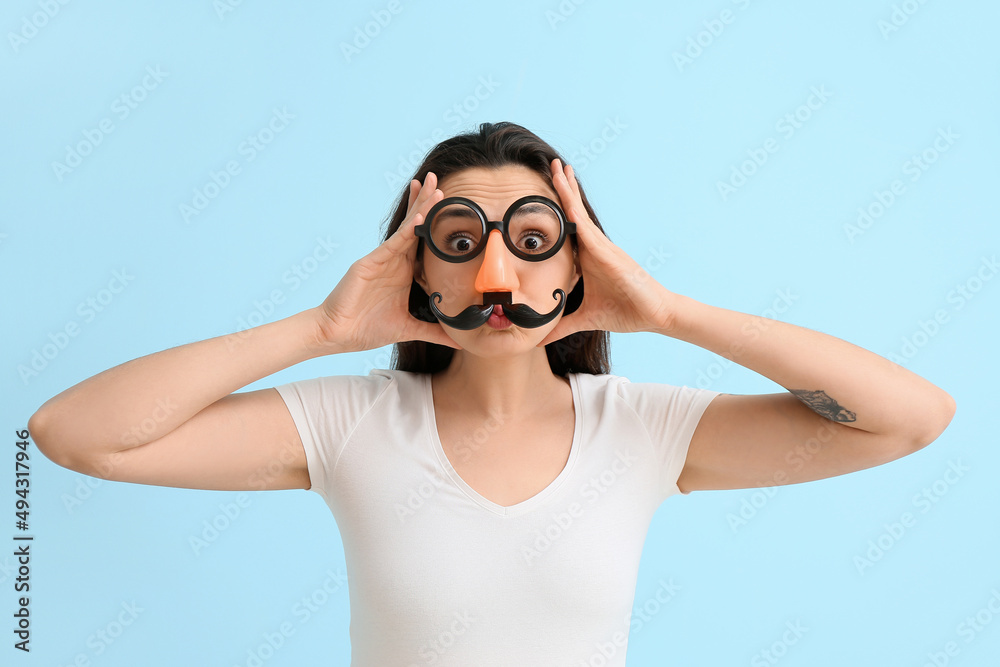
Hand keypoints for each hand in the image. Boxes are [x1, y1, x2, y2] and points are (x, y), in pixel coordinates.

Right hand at [313, 172, 462, 354]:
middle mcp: (393, 261)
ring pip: (405, 229)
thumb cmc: (366, 329)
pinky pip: (392, 245)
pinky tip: (419, 218)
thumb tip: (457, 340)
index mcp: (402, 272)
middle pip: (414, 227)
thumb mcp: (408, 329)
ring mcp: (381, 260)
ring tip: (432, 187)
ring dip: (420, 208)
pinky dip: (406, 231)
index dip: (433, 223)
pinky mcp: (370, 264)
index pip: (421, 242)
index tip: (449, 205)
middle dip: (427, 203)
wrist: (338, 334)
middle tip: (440, 180)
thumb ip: (433, 332)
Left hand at [537, 159, 678, 346]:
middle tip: (549, 164)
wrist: (654, 314)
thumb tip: (540, 338)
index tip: (539, 193)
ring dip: (567, 190)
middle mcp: (594, 247)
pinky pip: (587, 228)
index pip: (567, 228)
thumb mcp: (584, 319)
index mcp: (587, 258)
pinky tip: (567, 197)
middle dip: (562, 188)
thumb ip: (561, 325)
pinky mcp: (608, 252)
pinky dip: (576, 212)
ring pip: (578, 213)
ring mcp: (601, 247)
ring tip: (558, 167)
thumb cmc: (625, 312)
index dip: (555, 209)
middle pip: (573, 212)